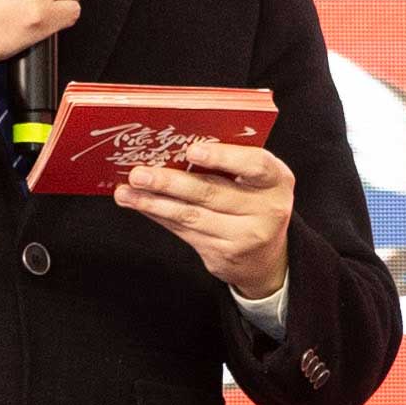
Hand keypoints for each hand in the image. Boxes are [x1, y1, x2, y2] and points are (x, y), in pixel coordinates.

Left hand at [120, 138, 292, 300]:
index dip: (223, 156)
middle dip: (170, 182)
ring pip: (191, 215)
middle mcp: (267, 210)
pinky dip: (159, 216)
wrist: (267, 257)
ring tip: (128, 192)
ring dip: (154, 202)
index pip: (254, 164)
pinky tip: (141, 205)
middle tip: (139, 173)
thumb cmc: (255, 202)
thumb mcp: (256, 180)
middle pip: (212, 192)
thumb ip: (231, 163)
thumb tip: (175, 146)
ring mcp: (245, 236)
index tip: (192, 150)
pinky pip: (184, 232)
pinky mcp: (223, 255)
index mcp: (277, 180)